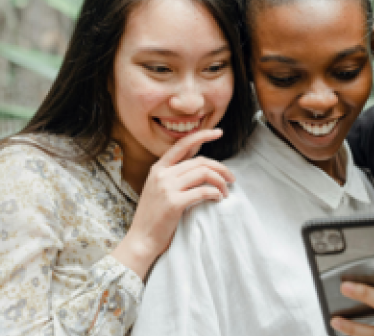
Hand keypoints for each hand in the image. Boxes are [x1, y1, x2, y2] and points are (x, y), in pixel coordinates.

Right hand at [112, 129, 234, 278]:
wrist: (141, 240)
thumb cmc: (154, 218)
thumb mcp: (159, 190)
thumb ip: (174, 177)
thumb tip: (200, 167)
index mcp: (158, 169)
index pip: (182, 144)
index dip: (202, 135)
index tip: (218, 132)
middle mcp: (162, 174)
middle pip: (200, 161)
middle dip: (221, 168)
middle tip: (232, 178)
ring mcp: (167, 188)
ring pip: (204, 173)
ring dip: (221, 182)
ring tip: (226, 191)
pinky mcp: (174, 203)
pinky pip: (203, 191)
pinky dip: (215, 193)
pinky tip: (219, 199)